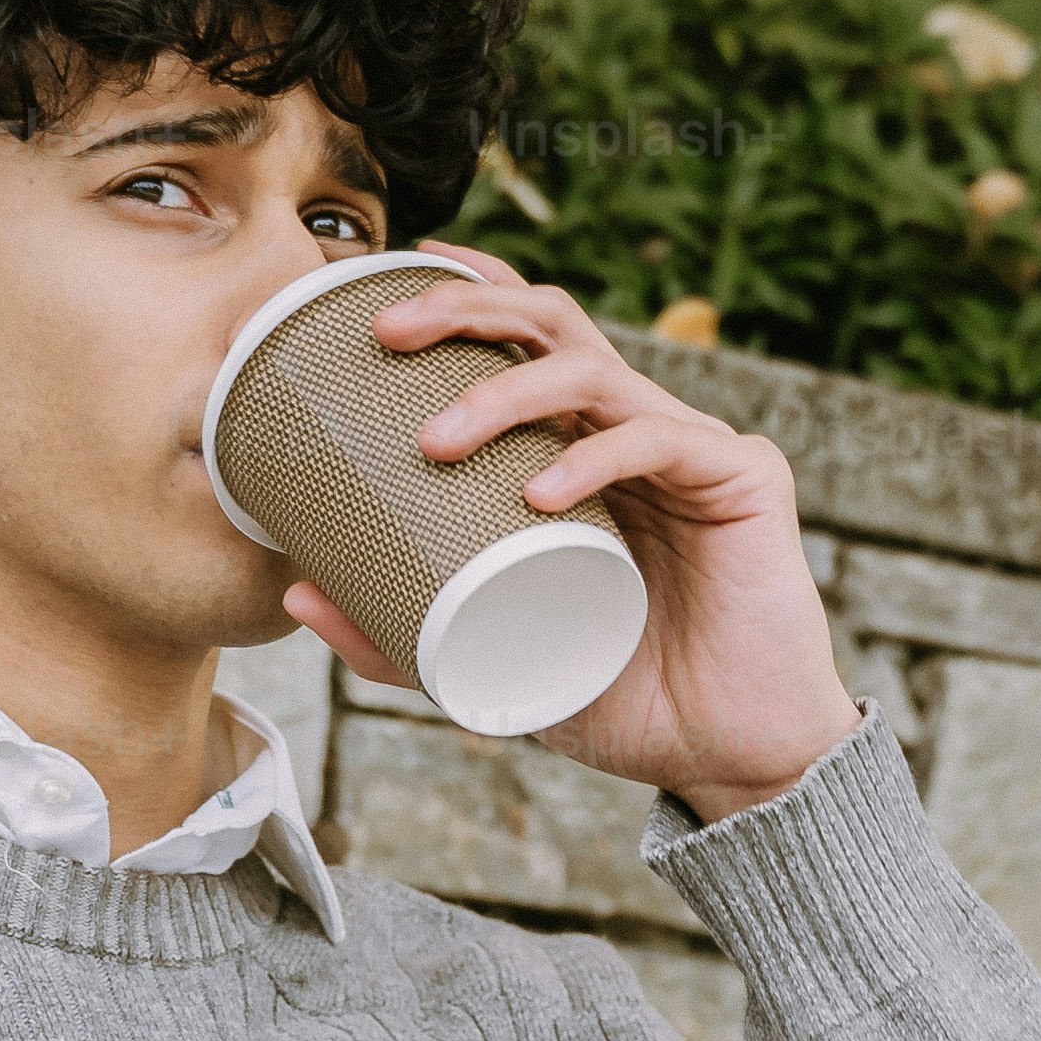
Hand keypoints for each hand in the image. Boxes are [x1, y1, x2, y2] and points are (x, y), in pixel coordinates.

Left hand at [277, 246, 864, 826]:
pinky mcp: (743, 477)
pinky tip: (540, 494)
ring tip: (436, 441)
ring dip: (506, 390)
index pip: (525, 340)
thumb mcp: (491, 662)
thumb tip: (297, 594)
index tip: (384, 284)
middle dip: (466, 309)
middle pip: (550, 323)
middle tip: (388, 332)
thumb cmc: (623, 697)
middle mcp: (635, 429)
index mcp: (583, 451)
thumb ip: (402, 630)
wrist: (729, 755)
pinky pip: (657, 441)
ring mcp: (691, 446)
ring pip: (592, 371)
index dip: (466, 291)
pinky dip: (591, 459)